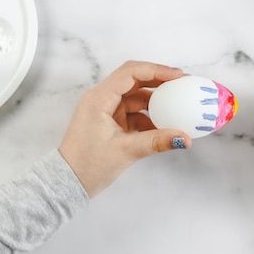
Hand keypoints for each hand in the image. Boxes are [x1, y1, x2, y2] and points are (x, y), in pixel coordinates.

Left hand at [58, 60, 192, 197]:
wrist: (69, 182)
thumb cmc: (89, 165)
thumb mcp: (126, 151)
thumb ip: (157, 141)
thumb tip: (184, 139)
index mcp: (99, 98)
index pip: (131, 73)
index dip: (156, 70)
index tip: (177, 75)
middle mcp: (101, 98)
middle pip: (134, 80)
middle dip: (158, 81)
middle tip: (182, 85)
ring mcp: (105, 110)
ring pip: (135, 96)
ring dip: (155, 100)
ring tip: (177, 104)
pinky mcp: (109, 121)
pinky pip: (133, 111)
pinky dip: (148, 116)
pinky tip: (164, 125)